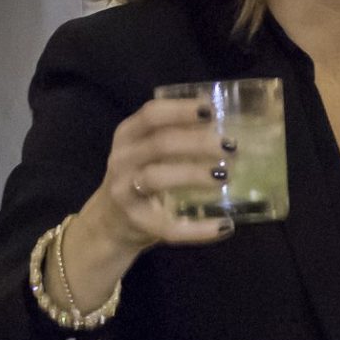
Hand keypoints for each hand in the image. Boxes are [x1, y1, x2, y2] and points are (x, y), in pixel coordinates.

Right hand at [74, 94, 239, 258]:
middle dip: (197, 143)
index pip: (151, 115)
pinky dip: (198, 229)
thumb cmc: (139, 178)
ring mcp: (124, 191)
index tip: (211, 110)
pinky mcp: (135, 222)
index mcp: (128, 136)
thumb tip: (229, 127)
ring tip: (224, 177)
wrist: (108, 222)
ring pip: (156, 178)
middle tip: (231, 146)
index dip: (181, 110)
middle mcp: (122, 160)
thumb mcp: (146, 152)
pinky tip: (225, 226)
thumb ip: (175, 138)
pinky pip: (168, 227)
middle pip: (159, 144)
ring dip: (193, 175)